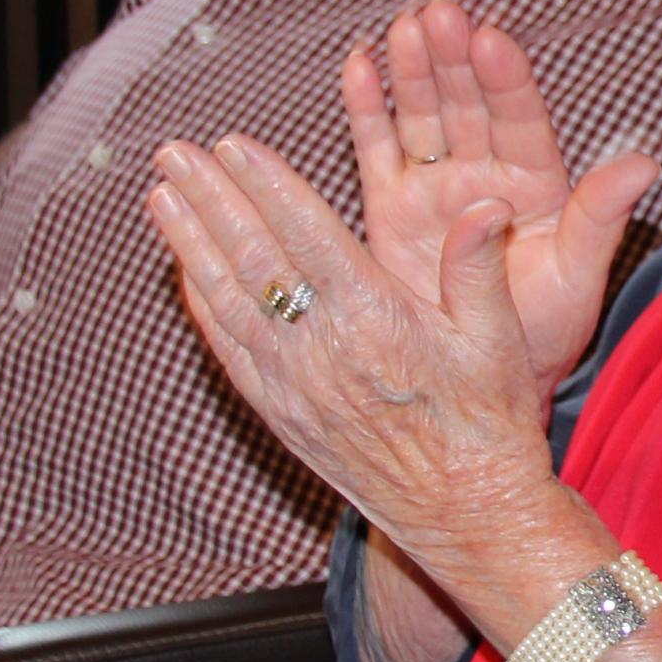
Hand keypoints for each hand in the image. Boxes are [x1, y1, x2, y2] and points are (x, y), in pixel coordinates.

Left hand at [147, 133, 573, 587]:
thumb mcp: (501, 343)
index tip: (233, 145)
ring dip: (190, 244)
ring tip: (160, 196)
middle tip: (176, 154)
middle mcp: (324, 352)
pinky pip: (228, 350)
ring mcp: (294, 386)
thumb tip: (486, 206)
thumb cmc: (489, 427)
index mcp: (378, 322)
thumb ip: (478, 268)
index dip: (267, 186)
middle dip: (211, 200)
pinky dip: (201, 305)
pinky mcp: (281, 414)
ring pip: (228, 301)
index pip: (309, 236)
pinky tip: (183, 271)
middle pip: (254, 259)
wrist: (466, 516)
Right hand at [343, 0, 659, 388]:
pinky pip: (377, 147)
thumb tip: (646, 162)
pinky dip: (366, 107)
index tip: (492, 37)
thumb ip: (601, 216)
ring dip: (412, 69)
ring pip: (422, 113)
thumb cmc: (544, 332)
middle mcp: (484, 172)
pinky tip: (358, 65)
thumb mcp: (577, 275)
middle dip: (453, 57)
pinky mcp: (391, 206)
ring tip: (402, 26)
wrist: (485, 383)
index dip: (506, 78)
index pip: (521, 118)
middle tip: (439, 12)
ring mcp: (436, 185)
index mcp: (535, 183)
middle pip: (467, 102)